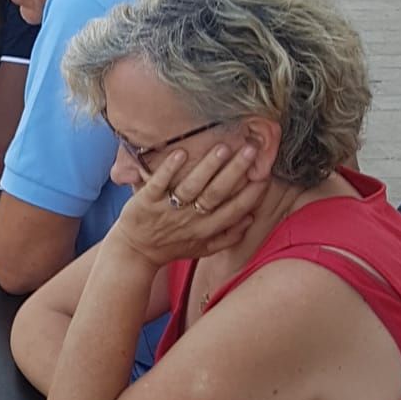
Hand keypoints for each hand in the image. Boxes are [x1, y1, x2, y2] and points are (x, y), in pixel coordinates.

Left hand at [111, 141, 268, 269]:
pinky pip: (159, 183)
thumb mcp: (203, 249)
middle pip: (217, 194)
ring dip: (207, 167)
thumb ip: (228, 236)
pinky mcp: (146, 201)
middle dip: (236, 171)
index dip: (252, 193)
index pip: (235, 210)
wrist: (135, 252)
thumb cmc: (172, 247)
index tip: (265, 172)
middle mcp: (190, 219)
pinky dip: (169, 169)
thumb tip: (251, 218)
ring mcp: (167, 209)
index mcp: (206, 229)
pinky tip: (181, 153)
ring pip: (191, 187)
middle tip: (250, 149)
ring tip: (222, 147)